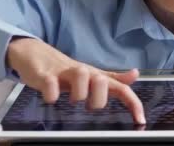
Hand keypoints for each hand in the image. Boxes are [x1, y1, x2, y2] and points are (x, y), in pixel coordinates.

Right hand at [6, 37, 145, 124]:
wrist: (33, 53)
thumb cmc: (63, 69)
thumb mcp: (90, 74)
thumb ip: (112, 78)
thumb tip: (135, 75)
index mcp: (94, 76)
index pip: (119, 87)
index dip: (132, 103)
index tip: (140, 120)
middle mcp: (82, 72)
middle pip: (102, 81)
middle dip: (99, 98)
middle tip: (88, 105)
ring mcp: (63, 72)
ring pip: (81, 76)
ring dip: (79, 93)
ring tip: (71, 99)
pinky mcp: (44, 75)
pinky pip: (51, 84)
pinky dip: (52, 94)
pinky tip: (51, 97)